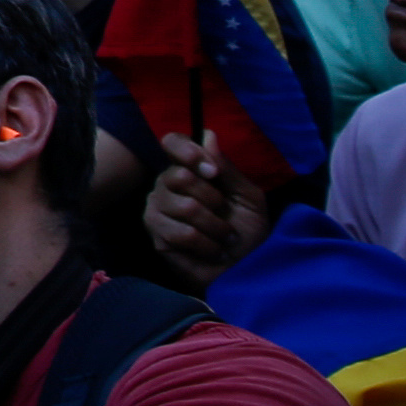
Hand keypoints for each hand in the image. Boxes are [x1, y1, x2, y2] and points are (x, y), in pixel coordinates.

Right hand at [146, 129, 277, 282]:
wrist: (245, 270)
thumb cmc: (247, 232)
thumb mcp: (248, 197)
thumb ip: (228, 169)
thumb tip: (208, 135)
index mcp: (189, 170)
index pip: (172, 143)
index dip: (187, 151)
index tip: (213, 172)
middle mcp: (167, 185)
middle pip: (178, 175)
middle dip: (212, 198)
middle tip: (224, 213)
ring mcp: (157, 210)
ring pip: (184, 206)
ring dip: (215, 226)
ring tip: (224, 237)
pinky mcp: (157, 236)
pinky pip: (181, 232)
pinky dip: (207, 244)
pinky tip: (213, 251)